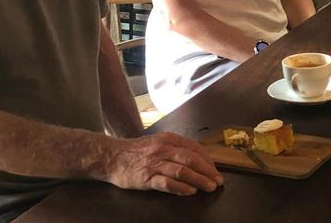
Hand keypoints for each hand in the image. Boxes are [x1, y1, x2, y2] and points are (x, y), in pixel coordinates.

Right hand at [103, 132, 222, 195]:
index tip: (216, 171)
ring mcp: (155, 163)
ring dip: (199, 180)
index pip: (195, 149)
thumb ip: (176, 148)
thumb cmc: (137, 151)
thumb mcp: (158, 142)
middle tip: (218, 181)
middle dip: (209, 171)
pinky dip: (181, 187)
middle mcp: (164, 149)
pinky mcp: (146, 177)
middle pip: (192, 159)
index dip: (209, 160)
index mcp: (169, 139)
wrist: (111, 156)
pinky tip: (190, 192)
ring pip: (183, 170)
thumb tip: (198, 158)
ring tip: (210, 187)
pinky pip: (167, 182)